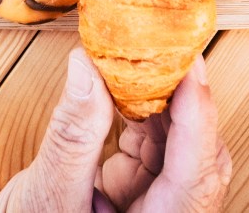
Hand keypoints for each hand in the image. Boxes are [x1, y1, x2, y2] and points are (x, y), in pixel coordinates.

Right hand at [0, 49, 230, 212]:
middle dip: (183, 103)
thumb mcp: (50, 195)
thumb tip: (87, 67)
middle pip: (198, 159)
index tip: (191, 64)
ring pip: (179, 150)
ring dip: (161, 105)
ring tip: (139, 65)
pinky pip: (156, 150)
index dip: (198, 113)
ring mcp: (158, 209)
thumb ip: (73, 134)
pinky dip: (143, 117)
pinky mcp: (142, 196)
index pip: (196, 174)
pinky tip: (126, 92)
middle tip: (166, 52)